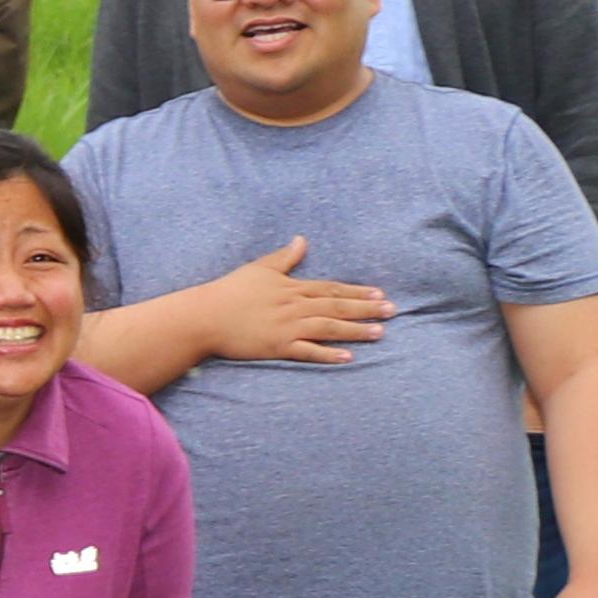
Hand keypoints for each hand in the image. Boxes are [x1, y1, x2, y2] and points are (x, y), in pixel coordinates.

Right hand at [194, 236, 390, 364]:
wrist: (205, 315)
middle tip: (392, 311)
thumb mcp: (259, 269)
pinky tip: (348, 357)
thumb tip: (302, 240)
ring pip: (329, 327)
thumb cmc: (229, 291)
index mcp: (292, 288)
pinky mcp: (278, 346)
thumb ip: (284, 257)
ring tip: (379, 333)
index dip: (357, 291)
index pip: (331, 289)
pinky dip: (328, 354)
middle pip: (337, 306)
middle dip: (366, 309)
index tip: (380, 294)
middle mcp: (295, 306)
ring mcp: (288, 327)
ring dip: (355, 330)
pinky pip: (308, 351)